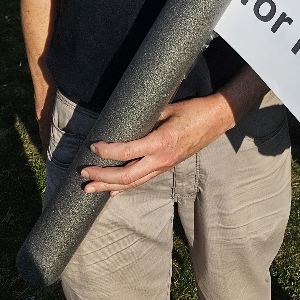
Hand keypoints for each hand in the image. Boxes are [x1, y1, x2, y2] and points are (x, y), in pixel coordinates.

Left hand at [79, 94, 230, 194]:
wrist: (216, 119)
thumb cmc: (192, 110)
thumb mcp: (166, 109)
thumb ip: (145, 119)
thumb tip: (122, 123)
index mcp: (160, 142)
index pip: (127, 152)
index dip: (107, 151)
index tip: (93, 146)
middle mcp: (162, 159)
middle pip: (126, 176)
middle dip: (102, 176)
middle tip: (84, 173)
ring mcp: (165, 165)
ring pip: (133, 183)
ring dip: (109, 186)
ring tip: (90, 187)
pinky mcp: (167, 166)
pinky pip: (143, 180)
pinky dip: (125, 186)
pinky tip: (113, 190)